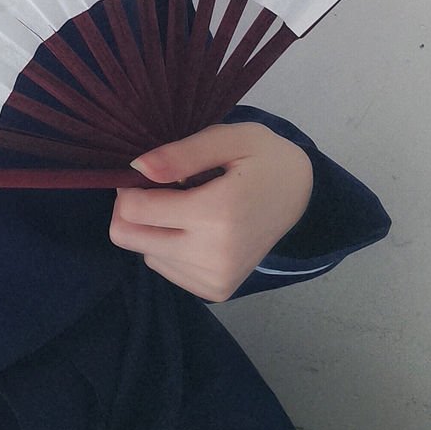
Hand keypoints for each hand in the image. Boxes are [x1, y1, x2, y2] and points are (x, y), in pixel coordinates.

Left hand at [109, 121, 312, 302]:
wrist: (302, 197)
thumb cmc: (265, 159)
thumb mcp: (230, 138)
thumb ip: (182, 152)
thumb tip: (137, 167)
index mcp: (218, 214)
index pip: (134, 210)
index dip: (129, 186)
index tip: (148, 172)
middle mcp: (215, 255)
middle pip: (128, 237)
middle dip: (131, 209)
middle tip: (160, 187)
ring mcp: (216, 278)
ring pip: (144, 252)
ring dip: (155, 228)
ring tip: (190, 206)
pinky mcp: (216, 291)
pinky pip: (164, 267)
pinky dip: (170, 246)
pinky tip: (196, 228)